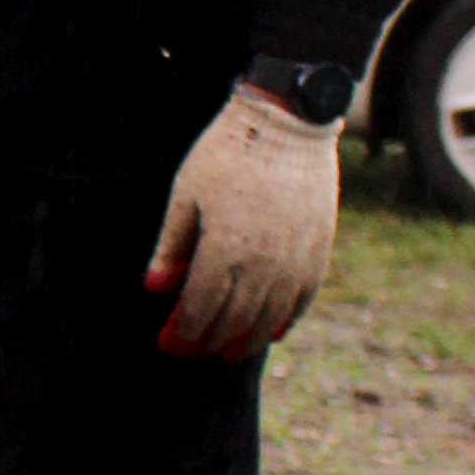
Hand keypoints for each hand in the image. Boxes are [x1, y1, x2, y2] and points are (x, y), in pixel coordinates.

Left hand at [147, 83, 342, 360]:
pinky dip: (282, 322)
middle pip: (232, 322)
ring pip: (268, 320)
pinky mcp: (319, 253)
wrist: (289, 123)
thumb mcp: (186, 194)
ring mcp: (295, 262)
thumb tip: (155, 289)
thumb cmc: (228, 153)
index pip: (199, 310)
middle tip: (190, 348)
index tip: (167, 343)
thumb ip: (172, 246)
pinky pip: (301, 302)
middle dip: (207, 341)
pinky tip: (269, 331)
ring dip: (245, 341)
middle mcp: (263, 265)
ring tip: (227, 351)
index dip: (182, 333)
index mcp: (224, 250)